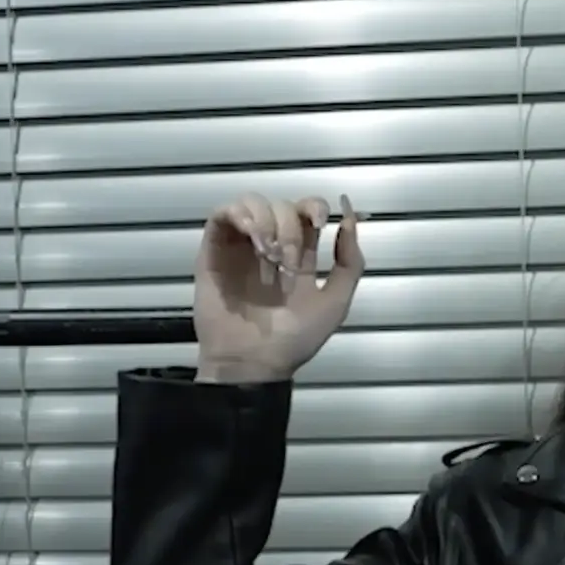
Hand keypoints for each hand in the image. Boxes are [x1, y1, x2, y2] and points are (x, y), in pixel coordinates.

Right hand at [193, 192, 365, 382]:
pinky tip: (252, 238)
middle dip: (291, 228)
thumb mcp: (336, 303)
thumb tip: (351, 219)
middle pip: (282, 206)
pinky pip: (221, 214)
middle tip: (287, 263)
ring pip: (252, 203)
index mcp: (299, 255)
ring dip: (266, 220)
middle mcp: (270, 246)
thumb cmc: (294, 340)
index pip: (306, 211)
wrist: (254, 361)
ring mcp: (241, 247)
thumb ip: (349, 263)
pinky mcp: (213, 251)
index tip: (320, 222)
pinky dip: (239, 215)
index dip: (314, 206)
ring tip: (267, 253)